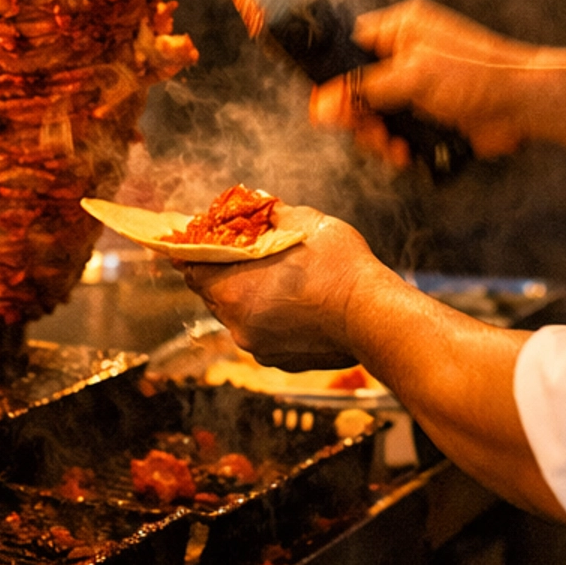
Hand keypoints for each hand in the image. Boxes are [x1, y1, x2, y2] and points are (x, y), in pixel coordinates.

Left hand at [180, 205, 383, 369]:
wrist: (374, 317)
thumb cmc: (340, 269)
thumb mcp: (306, 223)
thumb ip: (273, 214)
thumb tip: (259, 203)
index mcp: (234, 289)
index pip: (191, 270)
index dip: (194, 252)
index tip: (199, 242)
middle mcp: (237, 323)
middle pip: (213, 294)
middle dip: (223, 273)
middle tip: (239, 254)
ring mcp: (257, 346)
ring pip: (238, 316)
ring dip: (247, 296)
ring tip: (272, 277)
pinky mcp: (278, 360)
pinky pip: (261, 334)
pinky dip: (268, 318)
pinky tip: (292, 302)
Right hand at [310, 0, 532, 162]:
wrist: (522, 106)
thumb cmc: (477, 76)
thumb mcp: (413, 77)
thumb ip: (364, 91)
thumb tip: (321, 106)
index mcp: (401, 29)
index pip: (350, 48)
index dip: (336, 78)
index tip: (329, 106)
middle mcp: (406, 54)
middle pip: (358, 88)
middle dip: (360, 117)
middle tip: (368, 133)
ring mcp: (418, 86)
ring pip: (377, 115)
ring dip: (379, 137)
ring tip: (392, 148)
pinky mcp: (429, 114)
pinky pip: (399, 132)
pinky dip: (399, 147)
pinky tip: (407, 154)